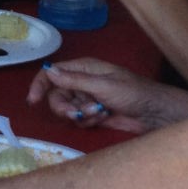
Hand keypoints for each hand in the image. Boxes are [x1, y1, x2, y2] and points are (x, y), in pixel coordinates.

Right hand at [26, 59, 187, 134]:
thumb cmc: (132, 93)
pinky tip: (103, 118)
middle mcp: (82, 81)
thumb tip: (48, 71)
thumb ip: (74, 80)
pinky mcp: (93, 114)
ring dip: (80, 114)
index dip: (40, 85)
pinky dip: (87, 121)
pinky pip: (78, 119)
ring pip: (67, 109)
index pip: (52, 73)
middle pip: (56, 95)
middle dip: (64, 107)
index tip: (33, 101)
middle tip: (77, 114)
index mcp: (83, 67)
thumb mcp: (102, 85)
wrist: (154, 113)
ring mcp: (87, 98)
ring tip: (99, 113)